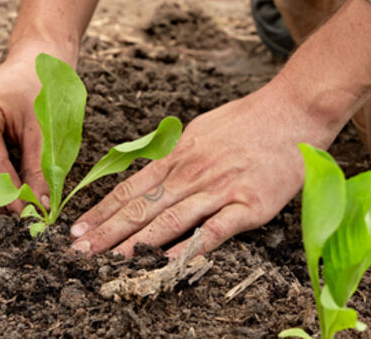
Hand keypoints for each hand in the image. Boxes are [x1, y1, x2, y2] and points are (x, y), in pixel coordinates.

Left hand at [69, 78, 340, 257]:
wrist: (292, 111)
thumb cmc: (246, 120)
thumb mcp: (198, 131)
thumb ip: (173, 155)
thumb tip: (147, 174)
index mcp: (176, 156)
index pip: (129, 189)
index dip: (101, 211)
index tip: (78, 229)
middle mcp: (190, 173)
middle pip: (141, 207)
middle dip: (107, 232)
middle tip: (80, 251)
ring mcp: (219, 189)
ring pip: (169, 219)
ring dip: (137, 243)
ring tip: (111, 261)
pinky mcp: (249, 204)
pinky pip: (215, 229)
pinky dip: (191, 246)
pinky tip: (169, 260)